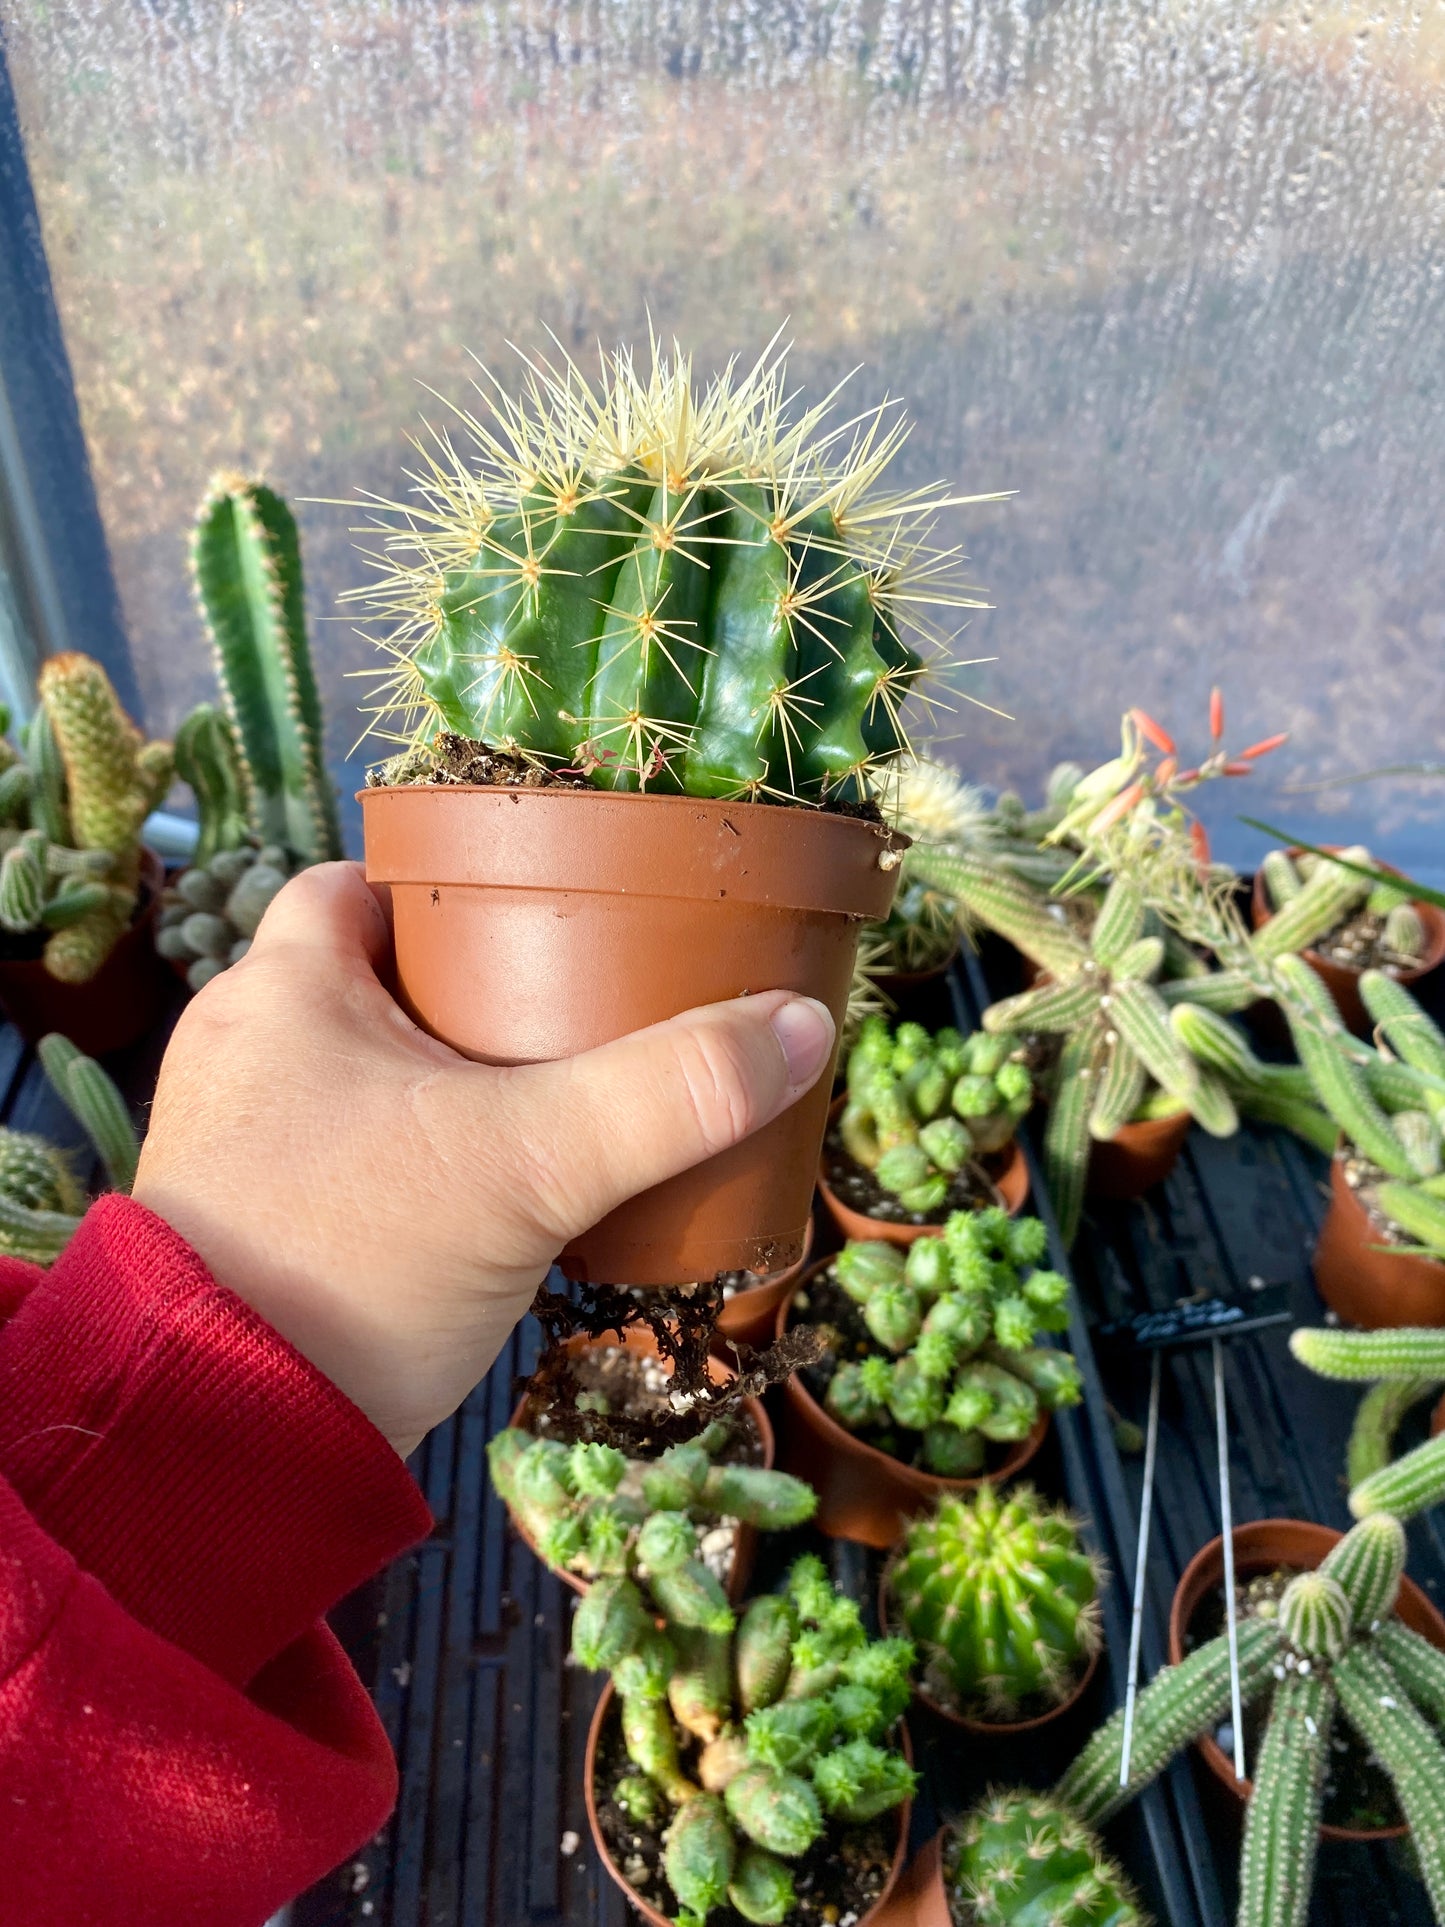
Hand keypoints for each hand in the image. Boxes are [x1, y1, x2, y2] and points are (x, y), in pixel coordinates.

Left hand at [134, 862, 834, 1457]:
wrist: (230, 1446)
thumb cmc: (351, 1262)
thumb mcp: (528, 1163)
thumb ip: (665, 1095)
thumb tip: (800, 1026)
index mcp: (281, 991)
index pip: (359, 881)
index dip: (446, 878)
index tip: (537, 899)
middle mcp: (247, 1054)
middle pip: (376, 977)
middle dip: (471, 984)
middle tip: (576, 992)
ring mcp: (248, 1147)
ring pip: (369, 1072)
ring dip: (450, 1076)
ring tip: (557, 1086)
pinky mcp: (264, 1230)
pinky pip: (357, 1152)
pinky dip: (424, 1153)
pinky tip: (500, 1187)